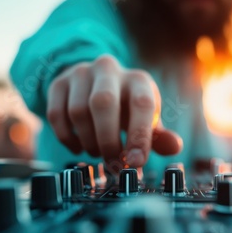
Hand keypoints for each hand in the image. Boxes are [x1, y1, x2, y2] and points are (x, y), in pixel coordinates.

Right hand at [46, 55, 182, 167]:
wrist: (94, 83)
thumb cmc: (125, 108)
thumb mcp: (146, 119)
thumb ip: (159, 136)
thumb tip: (174, 147)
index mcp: (137, 79)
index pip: (141, 104)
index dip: (139, 136)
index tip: (136, 163)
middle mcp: (108, 69)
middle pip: (103, 103)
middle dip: (107, 140)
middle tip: (112, 162)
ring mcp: (80, 73)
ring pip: (78, 112)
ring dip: (88, 141)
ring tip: (97, 151)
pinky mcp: (58, 83)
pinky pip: (56, 115)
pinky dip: (67, 139)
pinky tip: (78, 146)